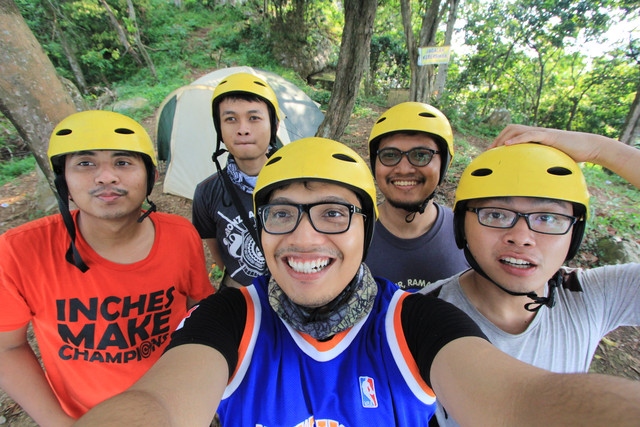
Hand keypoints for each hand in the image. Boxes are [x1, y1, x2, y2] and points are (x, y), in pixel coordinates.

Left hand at [490, 124, 610, 163]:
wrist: (588, 147)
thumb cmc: (572, 155)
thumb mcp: (552, 161)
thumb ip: (541, 166)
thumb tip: (533, 183)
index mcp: (535, 138)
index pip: (513, 134)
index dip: (500, 141)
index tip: (491, 154)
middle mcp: (536, 132)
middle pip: (511, 129)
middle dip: (497, 139)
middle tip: (488, 152)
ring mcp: (542, 133)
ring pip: (517, 129)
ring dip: (503, 137)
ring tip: (494, 148)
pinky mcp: (549, 135)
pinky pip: (530, 134)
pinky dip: (517, 138)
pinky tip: (507, 145)